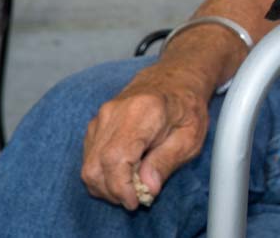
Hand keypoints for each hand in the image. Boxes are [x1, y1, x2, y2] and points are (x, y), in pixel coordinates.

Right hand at [80, 60, 211, 209]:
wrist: (175, 78)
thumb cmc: (186, 107)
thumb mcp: (190, 137)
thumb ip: (167, 161)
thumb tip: (147, 188)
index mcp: (143, 112)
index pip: (116, 158)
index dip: (120, 187)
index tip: (135, 201)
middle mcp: (115, 112)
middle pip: (96, 166)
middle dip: (113, 191)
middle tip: (137, 197)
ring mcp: (102, 116)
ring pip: (89, 164)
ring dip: (106, 185)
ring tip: (133, 186)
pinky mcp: (96, 123)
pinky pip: (90, 157)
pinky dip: (103, 173)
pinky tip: (125, 173)